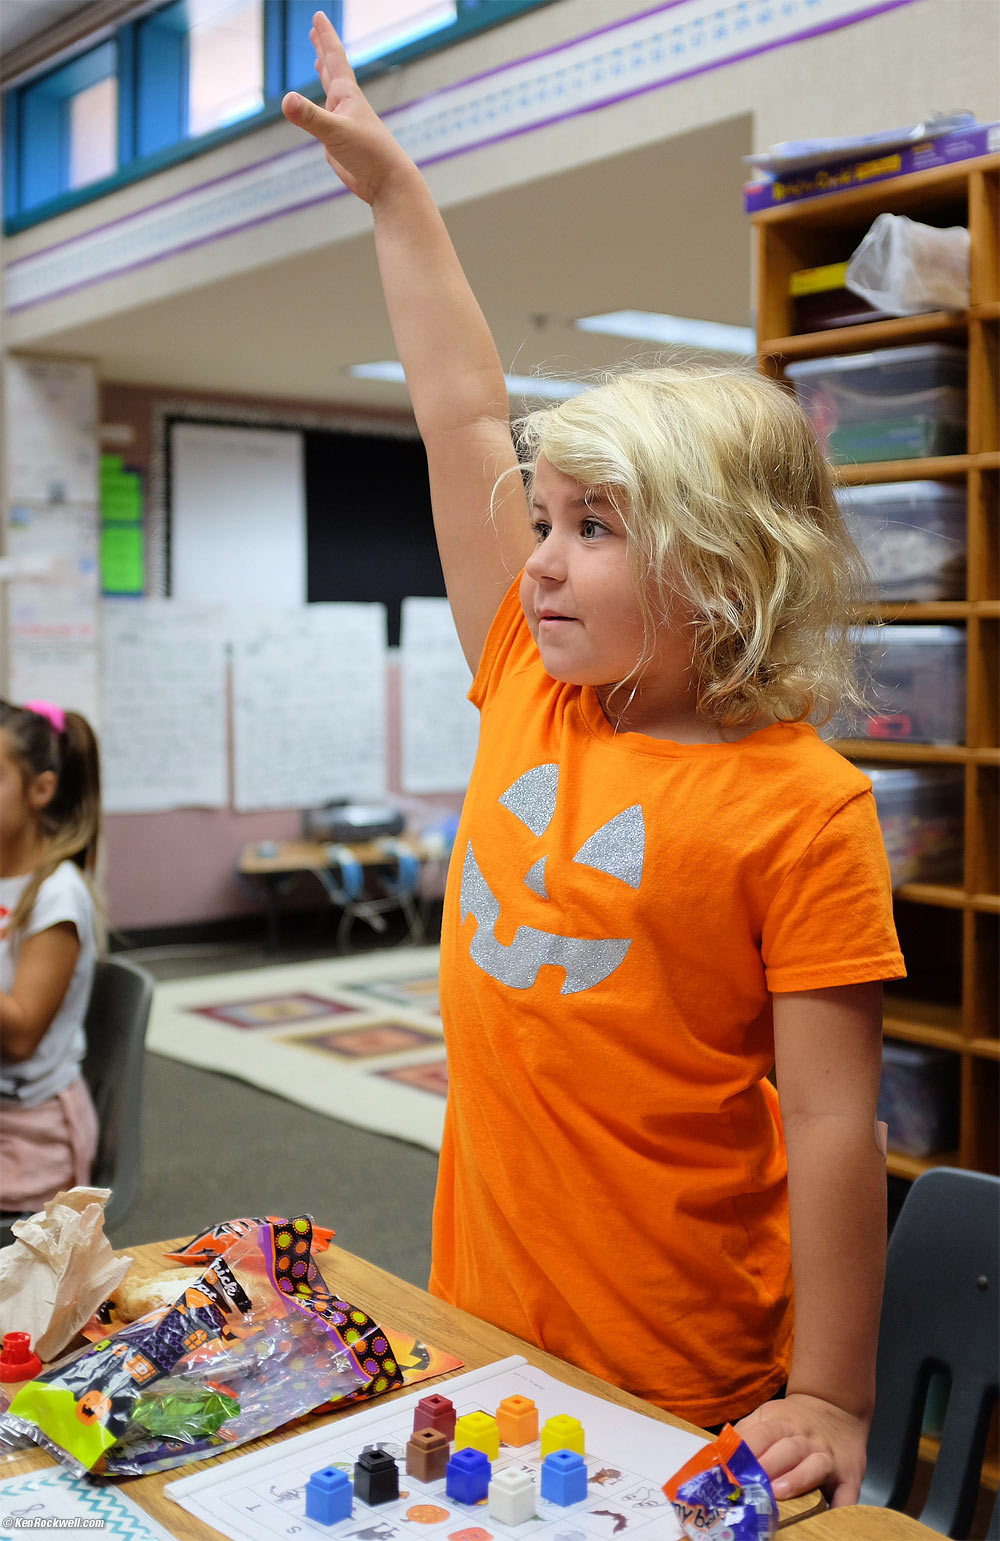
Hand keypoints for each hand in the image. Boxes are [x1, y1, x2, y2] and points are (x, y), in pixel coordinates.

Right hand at [281, 11, 414, 204]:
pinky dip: (321, 110)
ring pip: (331, 93)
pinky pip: (326, 120)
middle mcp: (345, 105)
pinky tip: (322, 112)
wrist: (387, 182)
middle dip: (323, 49)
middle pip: (332, 70)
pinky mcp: (340, 143)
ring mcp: (344, 123)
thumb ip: (310, 116)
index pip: (334, 57)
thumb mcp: (335, 132)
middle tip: (315, 32)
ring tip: (319, 62)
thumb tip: (286, 101)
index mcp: (347, 95)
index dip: (325, 36)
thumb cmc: (369, 154)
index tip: (318, 17)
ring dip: (324, 76)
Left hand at [734, 1392, 868, 1507]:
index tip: (731, 1468)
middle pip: (787, 1449)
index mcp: (784, 1423)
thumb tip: (718, 1454)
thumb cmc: (794, 1419)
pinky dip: (841, 1506)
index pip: (764, 1433)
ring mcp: (829, 1457)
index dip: (748, 1450)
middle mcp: (807, 1439)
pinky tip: (830, 1516)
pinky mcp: (850, 1476)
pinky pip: (847, 1493)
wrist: (836, 1407)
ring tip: (778, 1493)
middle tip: (749, 1487)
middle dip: (768, 1467)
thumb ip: (747, 1432)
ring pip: (815, 1465)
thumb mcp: (768, 1414)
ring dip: (797, 1479)